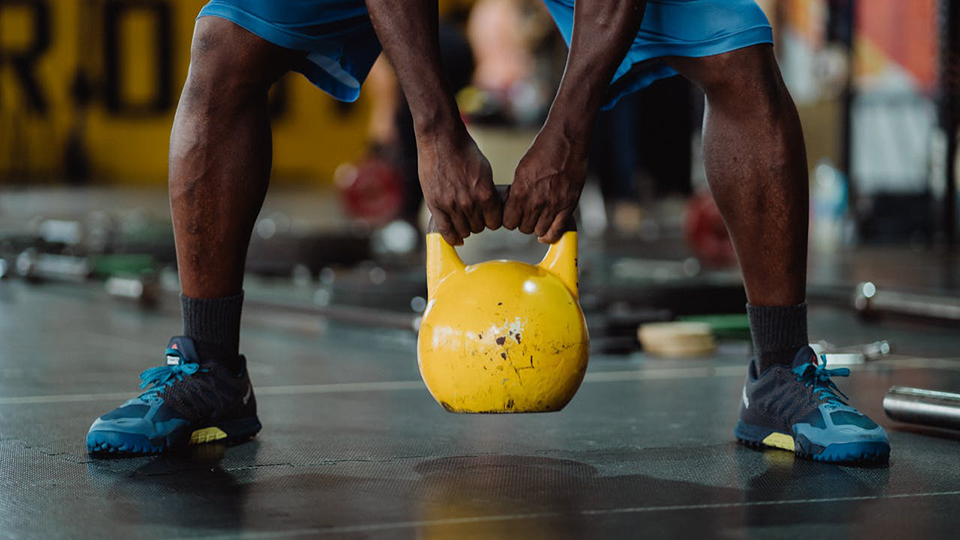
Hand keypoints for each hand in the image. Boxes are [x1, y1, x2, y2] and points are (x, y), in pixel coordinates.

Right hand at [418, 127, 501, 244]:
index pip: (494, 222)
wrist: (441, 140)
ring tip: (463, 220)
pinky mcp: (436, 205)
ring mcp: (451, 206)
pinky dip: (451, 237)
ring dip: (465, 228)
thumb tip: (490, 208)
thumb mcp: (485, 172)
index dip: (492, 220)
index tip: (488, 217)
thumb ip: (487, 192)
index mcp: (486, 194)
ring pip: (464, 231)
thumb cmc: (464, 152)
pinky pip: (445, 231)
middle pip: (479, 227)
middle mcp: (470, 203)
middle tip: (473, 215)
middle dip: (478, 222)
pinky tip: (455, 238)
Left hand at [504, 129, 587, 242]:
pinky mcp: (569, 205)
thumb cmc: (544, 151)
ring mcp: (554, 205)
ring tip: (539, 218)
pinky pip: (558, 231)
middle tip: (527, 214)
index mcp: (521, 192)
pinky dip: (552, 235)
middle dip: (524, 222)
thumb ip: (518, 191)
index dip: (510, 219)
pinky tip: (547, 234)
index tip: (513, 215)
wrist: (567, 141)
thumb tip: (513, 205)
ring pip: (540, 231)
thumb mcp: (522, 170)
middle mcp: (536, 202)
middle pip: (524, 228)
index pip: (509, 222)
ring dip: (538, 226)